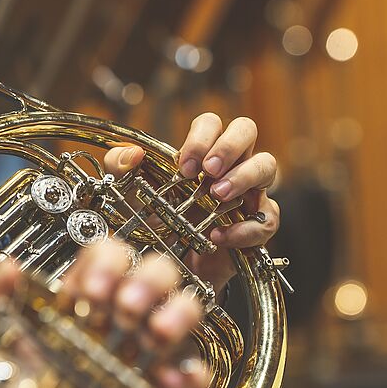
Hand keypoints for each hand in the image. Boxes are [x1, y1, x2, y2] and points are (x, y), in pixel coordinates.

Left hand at [0, 240, 209, 387]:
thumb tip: (6, 271)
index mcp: (89, 299)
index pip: (112, 254)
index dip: (106, 262)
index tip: (89, 290)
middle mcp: (127, 318)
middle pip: (158, 270)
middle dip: (145, 281)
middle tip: (123, 307)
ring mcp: (154, 349)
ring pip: (188, 308)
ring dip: (176, 313)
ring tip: (153, 334)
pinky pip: (197, 373)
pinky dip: (190, 374)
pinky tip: (166, 381)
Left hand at [104, 113, 279, 291]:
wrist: (172, 265)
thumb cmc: (159, 222)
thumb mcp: (130, 194)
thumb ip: (119, 167)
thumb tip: (132, 154)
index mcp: (203, 152)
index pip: (212, 123)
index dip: (201, 138)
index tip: (184, 166)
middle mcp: (231, 165)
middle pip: (246, 129)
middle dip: (229, 146)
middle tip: (209, 171)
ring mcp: (249, 192)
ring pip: (267, 165)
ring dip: (244, 176)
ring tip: (219, 195)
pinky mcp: (257, 225)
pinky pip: (266, 219)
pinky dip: (243, 228)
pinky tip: (219, 235)